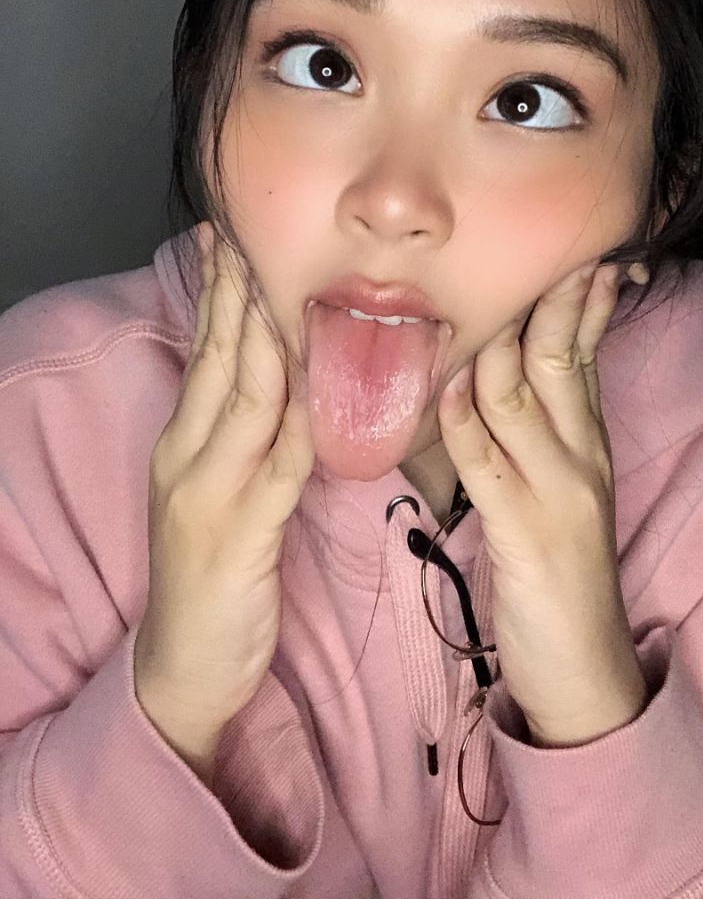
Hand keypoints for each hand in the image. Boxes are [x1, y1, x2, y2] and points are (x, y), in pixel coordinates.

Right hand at [134, 222, 315, 756]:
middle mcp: (187, 458)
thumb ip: (251, 436)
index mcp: (183, 443)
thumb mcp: (223, 492)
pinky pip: (278, 467)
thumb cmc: (214, 574)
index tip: (233, 238)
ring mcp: (208, 495)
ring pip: (247, 399)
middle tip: (254, 232)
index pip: (205, 352)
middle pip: (222, 359)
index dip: (221, 293)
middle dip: (241, 292)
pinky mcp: (239, 537)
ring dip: (270, 338)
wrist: (183, 666)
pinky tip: (324, 389)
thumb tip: (291, 376)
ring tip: (288, 283)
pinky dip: (302, 422)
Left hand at [437, 261, 647, 745]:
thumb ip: (543, 433)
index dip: (581, 300)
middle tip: (536, 245)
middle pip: (559, 357)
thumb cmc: (563, 574)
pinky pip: (487, 461)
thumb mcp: (565, 490)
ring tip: (475, 294)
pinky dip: (463, 418)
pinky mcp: (525, 532)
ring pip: (521, 396)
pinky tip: (445, 385)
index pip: (584, 353)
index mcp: (589, 445)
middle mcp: (581, 457)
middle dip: (547, 297)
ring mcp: (556, 493)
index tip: (579, 249)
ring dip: (495, 342)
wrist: (585, 668)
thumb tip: (513, 373)